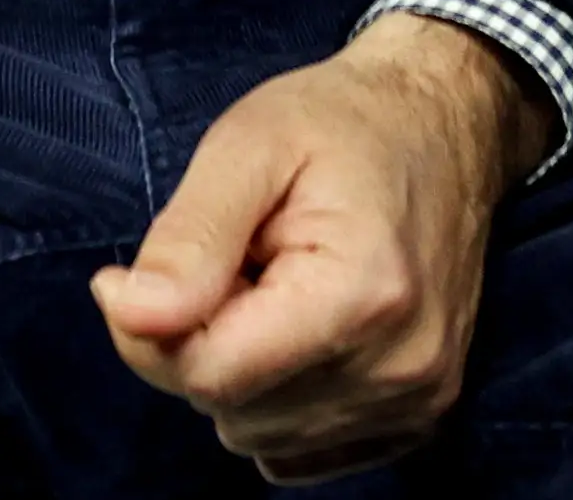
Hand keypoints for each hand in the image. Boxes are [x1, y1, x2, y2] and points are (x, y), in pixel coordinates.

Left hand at [90, 15, 551, 480]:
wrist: (444, 125)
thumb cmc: (341, 123)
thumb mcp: (249, 144)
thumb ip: (189, 236)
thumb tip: (128, 315)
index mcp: (361, 295)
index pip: (207, 372)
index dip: (154, 323)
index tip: (149, 267)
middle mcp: (400, 368)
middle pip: (227, 406)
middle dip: (204, 337)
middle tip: (241, 257)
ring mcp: (418, 402)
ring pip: (256, 432)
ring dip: (241, 367)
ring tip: (276, 284)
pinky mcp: (419, 419)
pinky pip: (296, 450)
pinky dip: (275, 400)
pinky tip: (298, 331)